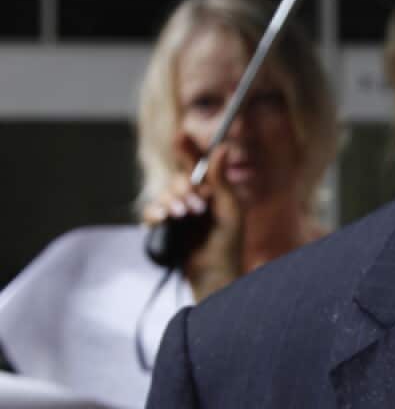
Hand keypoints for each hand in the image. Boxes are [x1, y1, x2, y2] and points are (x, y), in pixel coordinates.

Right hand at [143, 138, 244, 300]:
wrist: (213, 273)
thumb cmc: (228, 243)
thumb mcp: (229, 209)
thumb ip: (221, 179)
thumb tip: (222, 147)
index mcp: (212, 191)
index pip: (197, 165)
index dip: (188, 150)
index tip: (182, 135)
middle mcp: (193, 198)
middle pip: (178, 179)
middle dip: (183, 189)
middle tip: (197, 206)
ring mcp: (177, 212)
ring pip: (163, 194)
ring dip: (171, 202)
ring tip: (184, 217)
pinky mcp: (164, 226)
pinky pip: (151, 213)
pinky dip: (154, 214)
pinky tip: (163, 220)